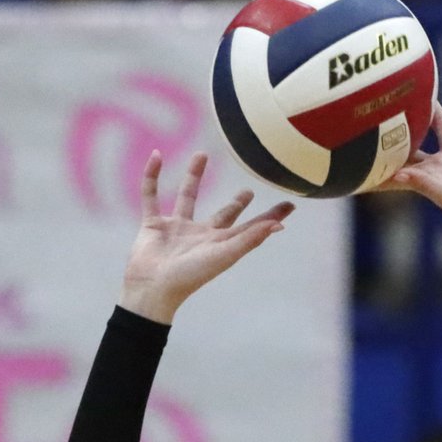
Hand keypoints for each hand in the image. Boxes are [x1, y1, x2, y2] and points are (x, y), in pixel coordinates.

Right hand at [119, 151, 294, 322]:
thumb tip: (278, 225)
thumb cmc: (191, 275)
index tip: (290, 205)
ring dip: (193, 176)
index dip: (270, 216)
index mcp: (221, 243)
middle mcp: (201, 235)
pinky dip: (151, 176)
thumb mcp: (224, 255)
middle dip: (235, 204)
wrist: (152, 288)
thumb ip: (250, 238)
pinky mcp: (153, 224)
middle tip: (249, 190)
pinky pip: (151, 195)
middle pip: (223, 215)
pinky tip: (156, 156)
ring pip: (187, 196)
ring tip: (202, 153)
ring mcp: (176, 229)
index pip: (252, 227)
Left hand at [378, 79, 441, 264]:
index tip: (358, 151)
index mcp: (426, 179)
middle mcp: (440, 167)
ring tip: (420, 90)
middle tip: (384, 109)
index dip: (379, 162)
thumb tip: (394, 175)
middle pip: (415, 144)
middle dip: (401, 132)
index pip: (396, 169)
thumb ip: (422, 183)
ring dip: (433, 112)